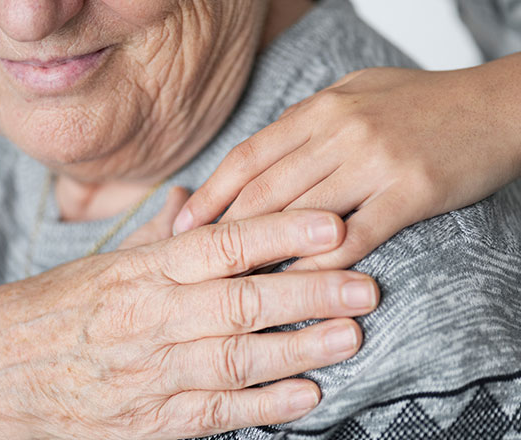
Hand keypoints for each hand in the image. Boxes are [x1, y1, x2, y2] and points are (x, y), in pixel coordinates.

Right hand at [0, 209, 378, 439]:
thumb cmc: (55, 311)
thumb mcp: (103, 264)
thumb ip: (156, 237)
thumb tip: (194, 198)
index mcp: (144, 271)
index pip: (223, 243)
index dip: (281, 232)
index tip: (331, 223)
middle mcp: (153, 318)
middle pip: (243, 300)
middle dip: (310, 291)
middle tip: (366, 284)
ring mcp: (154, 372)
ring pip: (239, 356)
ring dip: (301, 347)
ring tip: (351, 335)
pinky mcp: (153, 421)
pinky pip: (219, 411)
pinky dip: (267, 404)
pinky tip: (309, 393)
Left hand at [173, 61, 520, 269]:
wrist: (496, 106)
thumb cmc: (421, 103)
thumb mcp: (355, 94)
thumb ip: (308, 122)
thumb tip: (265, 154)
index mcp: (321, 109)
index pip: (249, 156)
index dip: (210, 193)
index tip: (181, 224)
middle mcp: (341, 132)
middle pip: (264, 189)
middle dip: (223, 230)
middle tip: (192, 264)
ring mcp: (375, 161)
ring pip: (300, 215)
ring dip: (262, 253)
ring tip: (233, 282)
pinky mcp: (410, 192)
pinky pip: (354, 235)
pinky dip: (320, 263)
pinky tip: (298, 284)